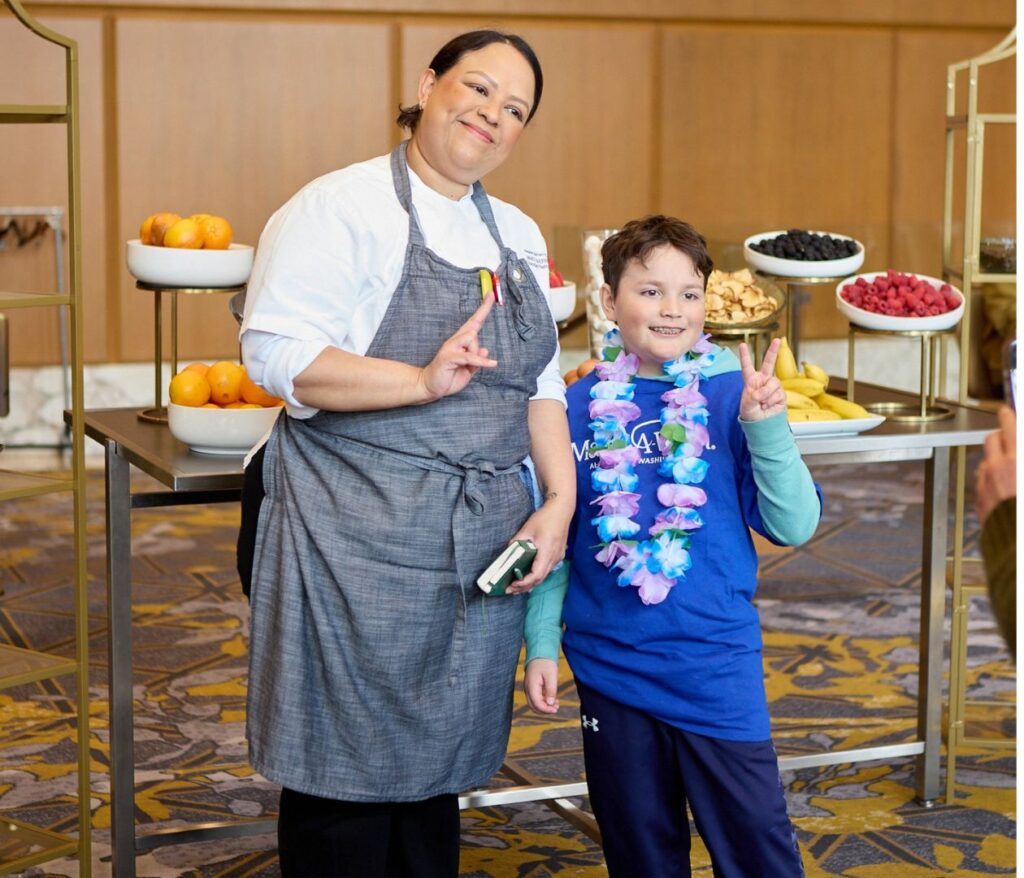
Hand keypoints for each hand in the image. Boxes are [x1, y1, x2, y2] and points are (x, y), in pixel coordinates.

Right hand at [419, 296, 496, 399]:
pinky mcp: (448, 357)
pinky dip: (481, 361)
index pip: (474, 321)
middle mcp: (455, 341)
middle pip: (474, 331)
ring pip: (472, 340)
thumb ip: (477, 360)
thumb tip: (485, 350)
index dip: (483, 308)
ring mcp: (450, 347)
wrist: (430, 386)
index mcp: (460, 342)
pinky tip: (491, 364)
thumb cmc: (449, 377)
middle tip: (468, 365)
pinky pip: (469, 356)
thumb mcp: (468, 369)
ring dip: (475, 357)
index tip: (491, 294)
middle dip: (477, 349)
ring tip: (463, 368)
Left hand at [505, 498, 571, 593]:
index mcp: (547, 550)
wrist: (561, 510)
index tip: (512, 584)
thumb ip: (516, 542)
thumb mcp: (527, 529)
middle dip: (524, 587)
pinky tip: (527, 576)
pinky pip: (547, 570)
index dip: (524, 582)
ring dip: (530, 583)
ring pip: (544, 576)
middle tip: (509, 590)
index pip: (536, 574)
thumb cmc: (544, 518)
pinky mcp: (558, 555)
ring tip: (516, 586)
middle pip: (540, 579)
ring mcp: (558, 557)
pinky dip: (536, 576)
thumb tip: (506, 554)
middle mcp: (555, 557)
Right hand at [524, 658, 559, 713]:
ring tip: (556, 704)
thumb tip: (550, 704)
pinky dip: (544, 701)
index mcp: (532, 686)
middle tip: (556, 708)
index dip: (546, 710)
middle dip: (545, 710)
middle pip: (533, 706)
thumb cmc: (546, 662)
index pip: (537, 704)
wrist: (540, 651)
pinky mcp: (532, 686)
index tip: (556, 709)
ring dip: (544, 706)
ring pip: (534, 703)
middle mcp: (528, 688)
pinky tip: (553, 699)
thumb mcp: (551, 675)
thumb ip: (551, 690)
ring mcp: (529, 688)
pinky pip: (536, 698)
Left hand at [738, 339, 785, 420]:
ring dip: (766, 394)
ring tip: (761, 403)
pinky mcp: (781, 394)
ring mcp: (773, 386)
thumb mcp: (747, 405)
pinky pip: (778, 394)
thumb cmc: (751, 411)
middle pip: (769, 363)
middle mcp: (763, 380)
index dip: (745, 356)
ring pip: (773, 384)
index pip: (747, 366)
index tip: (743, 344)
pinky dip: (771, 402)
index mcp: (751, 380)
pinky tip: (767, 406)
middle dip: (773, 351)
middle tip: (777, 340)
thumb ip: (753, 397)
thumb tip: (762, 393)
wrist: (761, 423)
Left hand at [975, 406, 1015, 523]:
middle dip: (1000, 436)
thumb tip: (1017, 449)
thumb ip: (1019, 456)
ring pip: (986, 461)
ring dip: (995, 460)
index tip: (1006, 410)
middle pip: (991, 440)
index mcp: (1015, 460)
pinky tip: (1004, 489)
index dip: (1007, 416)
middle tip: (1009, 438)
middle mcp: (996, 469)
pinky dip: (991, 480)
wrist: (1018, 540)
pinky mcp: (980, 500)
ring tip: (1010, 468)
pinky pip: (983, 483)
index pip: (1008, 427)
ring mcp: (985, 484)